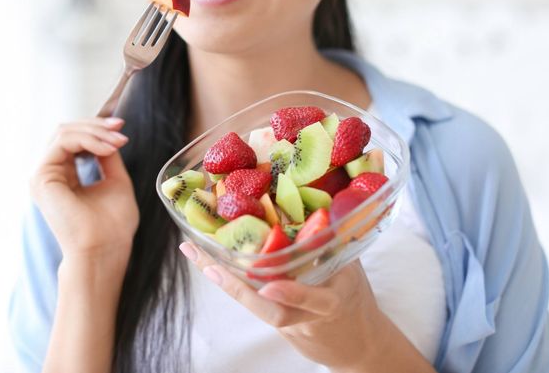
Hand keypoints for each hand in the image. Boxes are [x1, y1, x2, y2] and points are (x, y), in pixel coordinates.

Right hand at [30, 117, 138, 262]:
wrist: (104, 250)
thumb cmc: (113, 226)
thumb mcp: (115, 181)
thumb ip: (107, 157)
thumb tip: (108, 134)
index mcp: (63, 176)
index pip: (73, 139)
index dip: (97, 129)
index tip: (121, 130)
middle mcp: (49, 174)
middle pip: (66, 131)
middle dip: (96, 125)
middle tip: (120, 128)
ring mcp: (42, 175)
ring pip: (64, 132)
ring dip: (95, 132)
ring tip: (118, 141)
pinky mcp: (42, 177)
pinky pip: (63, 142)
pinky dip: (88, 140)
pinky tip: (107, 148)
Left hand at [179, 242, 433, 372]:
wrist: (353, 344)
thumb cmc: (355, 299)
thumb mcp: (353, 271)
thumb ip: (336, 245)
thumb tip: (323, 204)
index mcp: (333, 303)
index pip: (316, 301)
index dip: (294, 294)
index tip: (271, 285)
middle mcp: (305, 316)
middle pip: (269, 309)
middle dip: (236, 286)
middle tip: (207, 263)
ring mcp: (288, 320)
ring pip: (253, 303)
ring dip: (222, 278)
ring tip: (193, 251)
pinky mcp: (274, 319)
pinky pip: (250, 298)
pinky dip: (228, 278)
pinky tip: (205, 259)